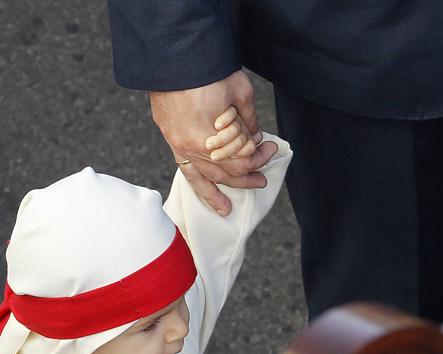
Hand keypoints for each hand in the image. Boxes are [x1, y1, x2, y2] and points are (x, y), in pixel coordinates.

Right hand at [150, 70, 268, 215]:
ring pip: (205, 178)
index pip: (242, 160)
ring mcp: (180, 146)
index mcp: (213, 136)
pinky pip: (188, 172)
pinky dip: (201, 188)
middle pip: (225, 172)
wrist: (173, 58)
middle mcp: (195, 147)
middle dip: (246, 174)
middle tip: (262, 176)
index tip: (270, 146)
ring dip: (221, 191)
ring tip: (230, 207)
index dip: (259, 157)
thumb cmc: (207, 71)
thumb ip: (249, 119)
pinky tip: (212, 201)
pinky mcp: (171, 140)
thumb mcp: (239, 91)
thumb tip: (255, 137)